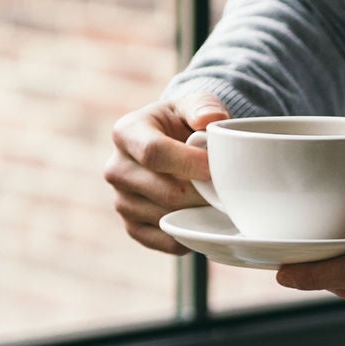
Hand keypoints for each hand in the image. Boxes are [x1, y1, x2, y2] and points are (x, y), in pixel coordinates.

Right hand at [106, 90, 226, 251]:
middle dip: (202, 193)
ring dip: (199, 213)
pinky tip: (204, 217)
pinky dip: (190, 234)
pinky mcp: (133, 227)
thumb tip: (210, 119)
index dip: (190, 163)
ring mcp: (121, 201)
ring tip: (218, 200)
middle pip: (165, 192)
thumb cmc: (185, 122)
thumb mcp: (194, 104)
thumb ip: (203, 106)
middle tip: (228, 189)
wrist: (174, 146)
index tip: (216, 168)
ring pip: (168, 217)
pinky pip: (166, 241)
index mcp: (127, 132)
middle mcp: (116, 168)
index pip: (154, 153)